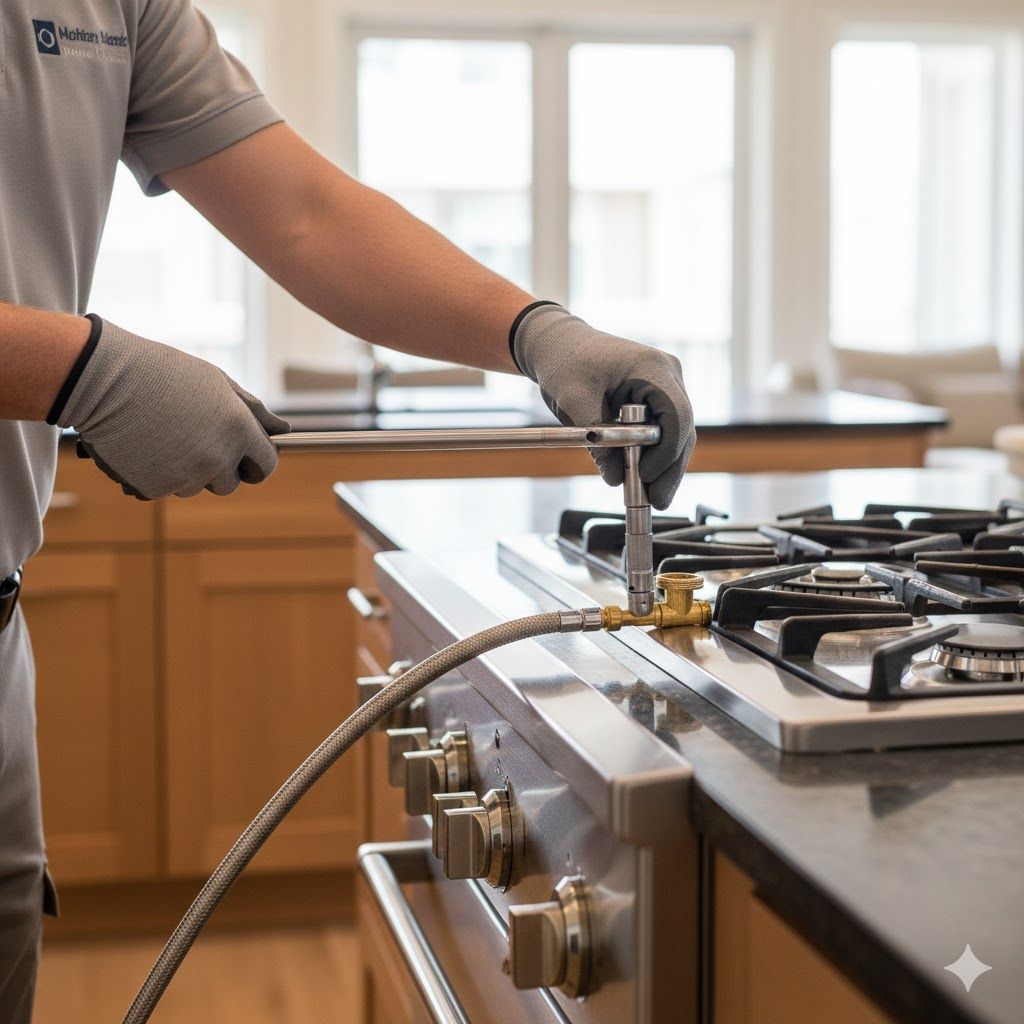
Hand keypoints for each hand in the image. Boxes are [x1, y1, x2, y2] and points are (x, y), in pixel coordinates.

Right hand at [56, 318, 288, 499]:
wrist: (103, 379)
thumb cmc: (163, 374)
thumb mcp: (216, 382)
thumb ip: (253, 410)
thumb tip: (283, 430)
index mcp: (238, 430)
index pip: (266, 466)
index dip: (256, 463)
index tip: (245, 458)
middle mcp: (217, 458)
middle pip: (230, 483)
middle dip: (218, 469)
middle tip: (193, 440)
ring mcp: (186, 476)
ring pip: (195, 486)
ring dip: (184, 469)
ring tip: (162, 434)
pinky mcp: (155, 489)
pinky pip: (165, 489)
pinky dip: (155, 474)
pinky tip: (143, 446)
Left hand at [513, 304, 694, 508]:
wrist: (559, 343)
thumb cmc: (565, 362)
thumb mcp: (574, 402)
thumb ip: (597, 442)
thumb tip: (616, 480)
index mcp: (652, 368)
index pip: (676, 415)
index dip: (666, 452)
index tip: (646, 477)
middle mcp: (667, 374)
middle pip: (682, 429)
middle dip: (670, 468)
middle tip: (657, 501)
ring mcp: (665, 385)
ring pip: (676, 433)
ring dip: (664, 466)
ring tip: (652, 497)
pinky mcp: (656, 398)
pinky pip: (663, 431)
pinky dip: (654, 455)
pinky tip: (645, 480)